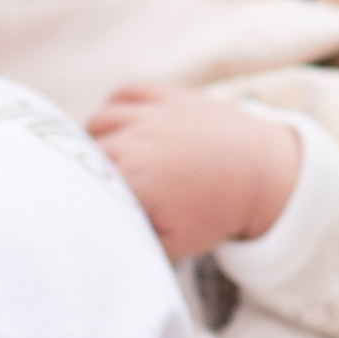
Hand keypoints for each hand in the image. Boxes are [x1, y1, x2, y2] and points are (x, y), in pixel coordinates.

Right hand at [88, 88, 300, 258]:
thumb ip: (131, 241)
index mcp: (133, 181)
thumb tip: (102, 242)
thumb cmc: (217, 212)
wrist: (263, 174)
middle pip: (83, 153)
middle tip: (91, 188)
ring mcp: (151, 113)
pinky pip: (125, 93)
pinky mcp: (167, 96)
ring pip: (99, 121)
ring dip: (93, 139)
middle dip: (83, 171)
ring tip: (101, 159)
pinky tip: (118, 126)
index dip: (75, 198)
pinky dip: (115, 107)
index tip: (79, 208)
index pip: (80, 187)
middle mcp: (135, 141)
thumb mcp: (173, 244)